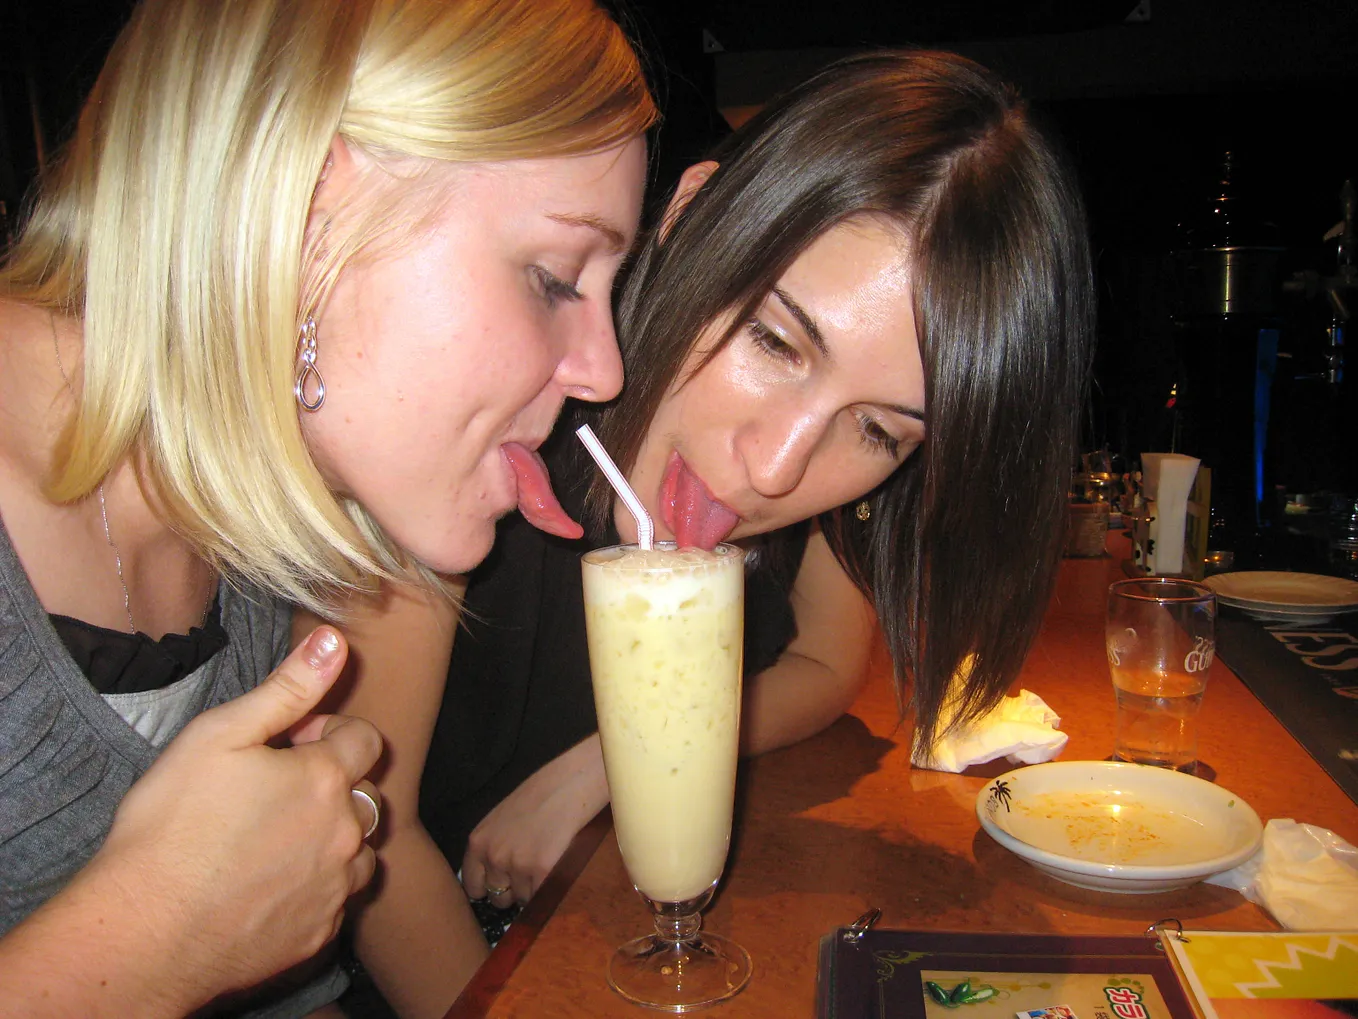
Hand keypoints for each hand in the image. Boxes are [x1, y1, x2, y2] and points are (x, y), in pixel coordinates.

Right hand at [91, 626, 382, 1004]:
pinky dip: (318, 886)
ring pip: (361, 849)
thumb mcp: (220, 734)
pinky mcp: (319, 932)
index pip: (364, 738)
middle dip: (334, 783)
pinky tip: (272, 883)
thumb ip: (288, 688)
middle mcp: (345, 832)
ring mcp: (336, 887)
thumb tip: (334, 641)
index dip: (329, 732)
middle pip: (366, 793)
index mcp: (325, 778)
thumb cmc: (172, 827)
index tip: (290, 743)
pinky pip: (337, 899)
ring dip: (335, 837)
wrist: (145, 931)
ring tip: (279, 838)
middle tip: (279, 790)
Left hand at [461, 734, 608, 905]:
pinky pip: (542, 896)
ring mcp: (516, 865)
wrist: (569, 784)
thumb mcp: (500, 821)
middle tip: (530, 871)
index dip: (490, 888)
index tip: (503, 884)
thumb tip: (491, 880)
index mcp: (478, 842)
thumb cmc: (539, 797)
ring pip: (523, 899)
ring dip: (533, 888)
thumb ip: (492, 847)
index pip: (473, 887)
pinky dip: (549, 887)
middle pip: (498, 897)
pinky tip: (556, 865)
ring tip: (546, 861)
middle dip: (513, 890)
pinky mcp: (542, 870)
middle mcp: (493, 856)